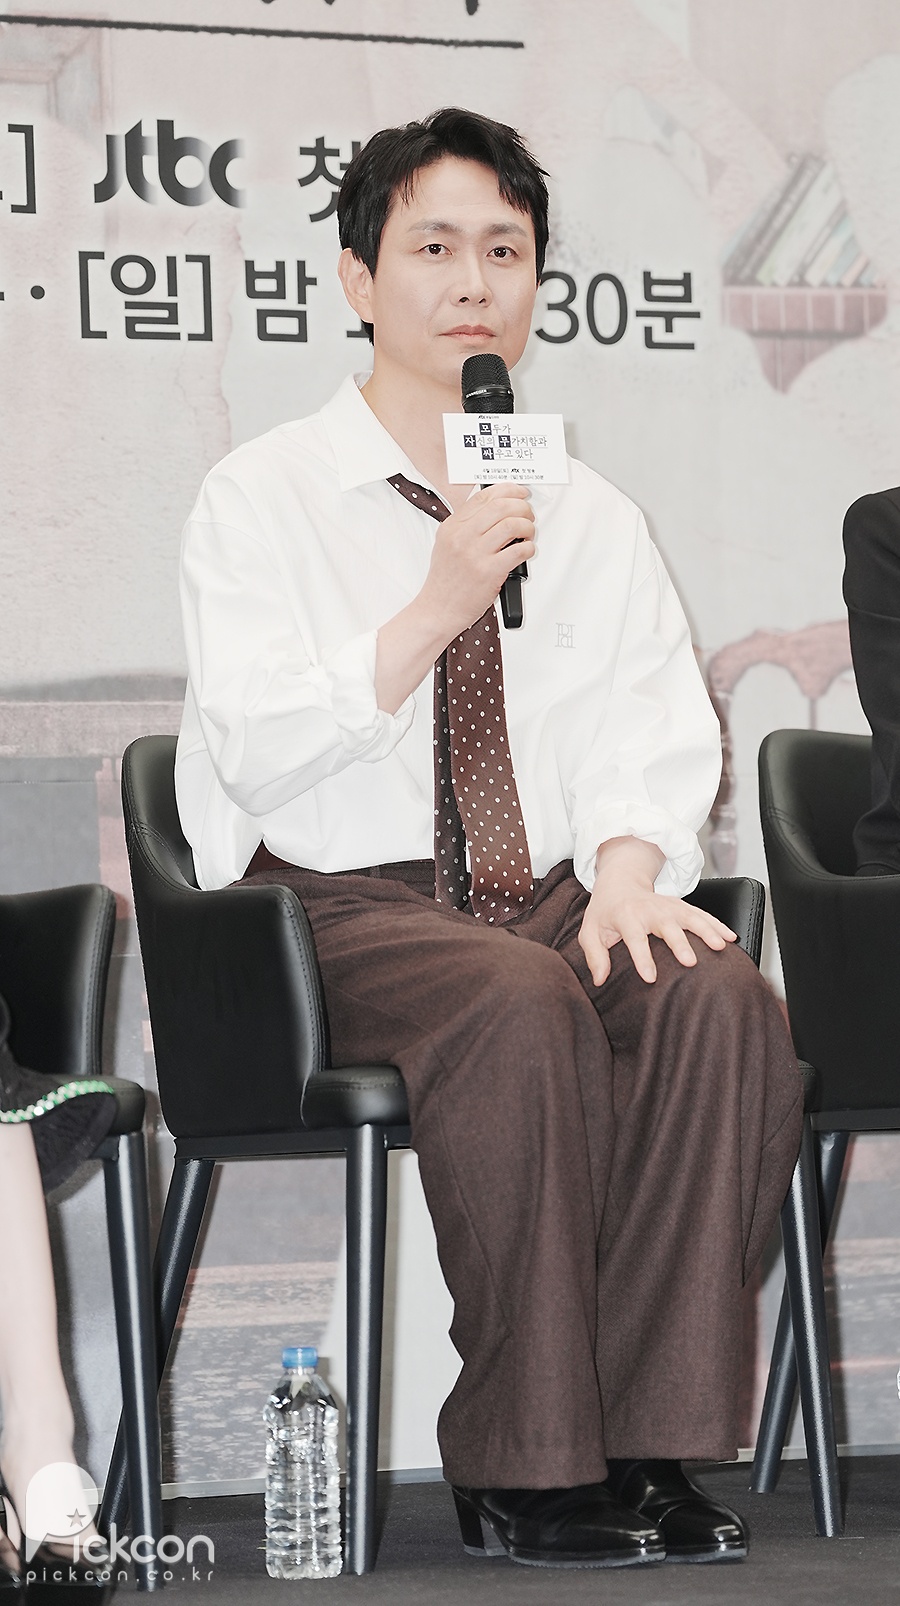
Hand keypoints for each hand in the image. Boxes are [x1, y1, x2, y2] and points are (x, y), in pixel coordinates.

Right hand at [420, 483, 535, 640]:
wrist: (438, 609)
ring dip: (527, 526)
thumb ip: (467, 526)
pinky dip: (529, 548)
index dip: (508, 490)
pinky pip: (518, 551)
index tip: (519, 493)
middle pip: (501, 506)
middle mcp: (462, 537)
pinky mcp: (489, 572)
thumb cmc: (445, 581)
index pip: (484, 496)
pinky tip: (526, 551)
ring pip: (512, 525)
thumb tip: (496, 510)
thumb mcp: (446, 544)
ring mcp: (475, 554)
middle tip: (527, 514)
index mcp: (453, 526)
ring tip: (528, 533)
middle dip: (522, 507)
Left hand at [578, 836, 736, 985]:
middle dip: (679, 943)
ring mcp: (668, 906)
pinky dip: (717, 924)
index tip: (651, 978)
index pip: (634, 938)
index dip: (642, 957)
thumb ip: (594, 956)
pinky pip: (703, 915)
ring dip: (706, 931)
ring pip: (690, 917)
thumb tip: (599, 980)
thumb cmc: (605, 913)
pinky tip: (731, 938)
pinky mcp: (682, 906)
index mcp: (626, 917)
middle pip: (666, 926)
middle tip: (690, 962)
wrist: (621, 882)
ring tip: (720, 947)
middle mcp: (650, 910)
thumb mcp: (590, 932)